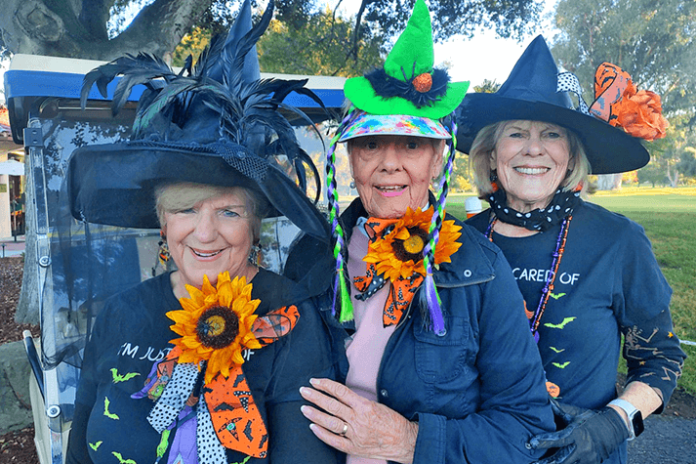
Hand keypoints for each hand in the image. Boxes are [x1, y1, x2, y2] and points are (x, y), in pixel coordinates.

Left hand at [299, 378, 417, 463]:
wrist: (404, 441)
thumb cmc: (392, 421)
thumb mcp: (376, 404)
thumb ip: (357, 401)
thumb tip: (338, 395)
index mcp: (364, 406)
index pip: (340, 391)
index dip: (325, 385)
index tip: (315, 381)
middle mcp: (358, 419)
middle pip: (331, 405)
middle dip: (315, 396)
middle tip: (303, 391)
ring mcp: (355, 435)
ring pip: (330, 422)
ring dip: (315, 414)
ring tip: (304, 408)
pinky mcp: (354, 448)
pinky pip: (334, 441)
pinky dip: (322, 434)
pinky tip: (313, 427)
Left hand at [528, 400, 629, 463]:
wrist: (614, 427)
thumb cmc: (590, 418)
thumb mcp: (574, 413)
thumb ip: (558, 409)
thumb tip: (544, 397)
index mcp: (576, 434)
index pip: (557, 439)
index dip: (543, 441)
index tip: (531, 443)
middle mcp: (582, 448)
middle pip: (562, 459)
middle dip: (547, 462)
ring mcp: (588, 458)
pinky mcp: (593, 463)